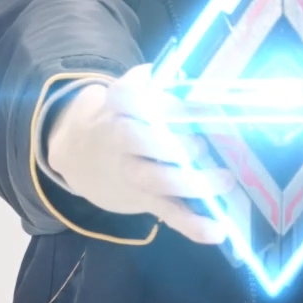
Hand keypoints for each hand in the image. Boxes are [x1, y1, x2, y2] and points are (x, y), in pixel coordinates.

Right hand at [44, 64, 234, 244]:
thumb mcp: (123, 94)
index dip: (163, 102)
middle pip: (142, 141)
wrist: (78, 156)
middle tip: (203, 144)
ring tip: (225, 180)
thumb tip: (162, 71)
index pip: (134, 99)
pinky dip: (193, 226)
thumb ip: (145, 83)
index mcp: (117, 107)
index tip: (194, 104)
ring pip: (156, 181)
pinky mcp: (143, 200)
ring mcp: (131, 174)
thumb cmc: (116, 118)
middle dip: (173, 144)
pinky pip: (168, 214)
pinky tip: (217, 231)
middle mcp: (120, 140)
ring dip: (192, 182)